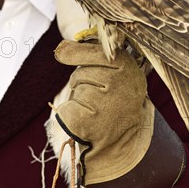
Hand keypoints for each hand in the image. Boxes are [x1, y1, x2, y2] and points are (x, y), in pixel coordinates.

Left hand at [54, 40, 184, 187]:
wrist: (128, 138)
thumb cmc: (118, 96)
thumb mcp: (116, 69)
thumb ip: (92, 52)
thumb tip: (60, 49)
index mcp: (126, 65)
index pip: (91, 51)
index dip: (74, 53)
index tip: (61, 52)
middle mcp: (118, 83)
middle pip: (80, 73)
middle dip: (84, 82)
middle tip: (102, 96)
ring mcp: (103, 104)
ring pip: (74, 89)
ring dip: (80, 97)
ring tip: (99, 108)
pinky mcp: (86, 123)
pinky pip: (65, 109)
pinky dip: (70, 115)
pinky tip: (88, 122)